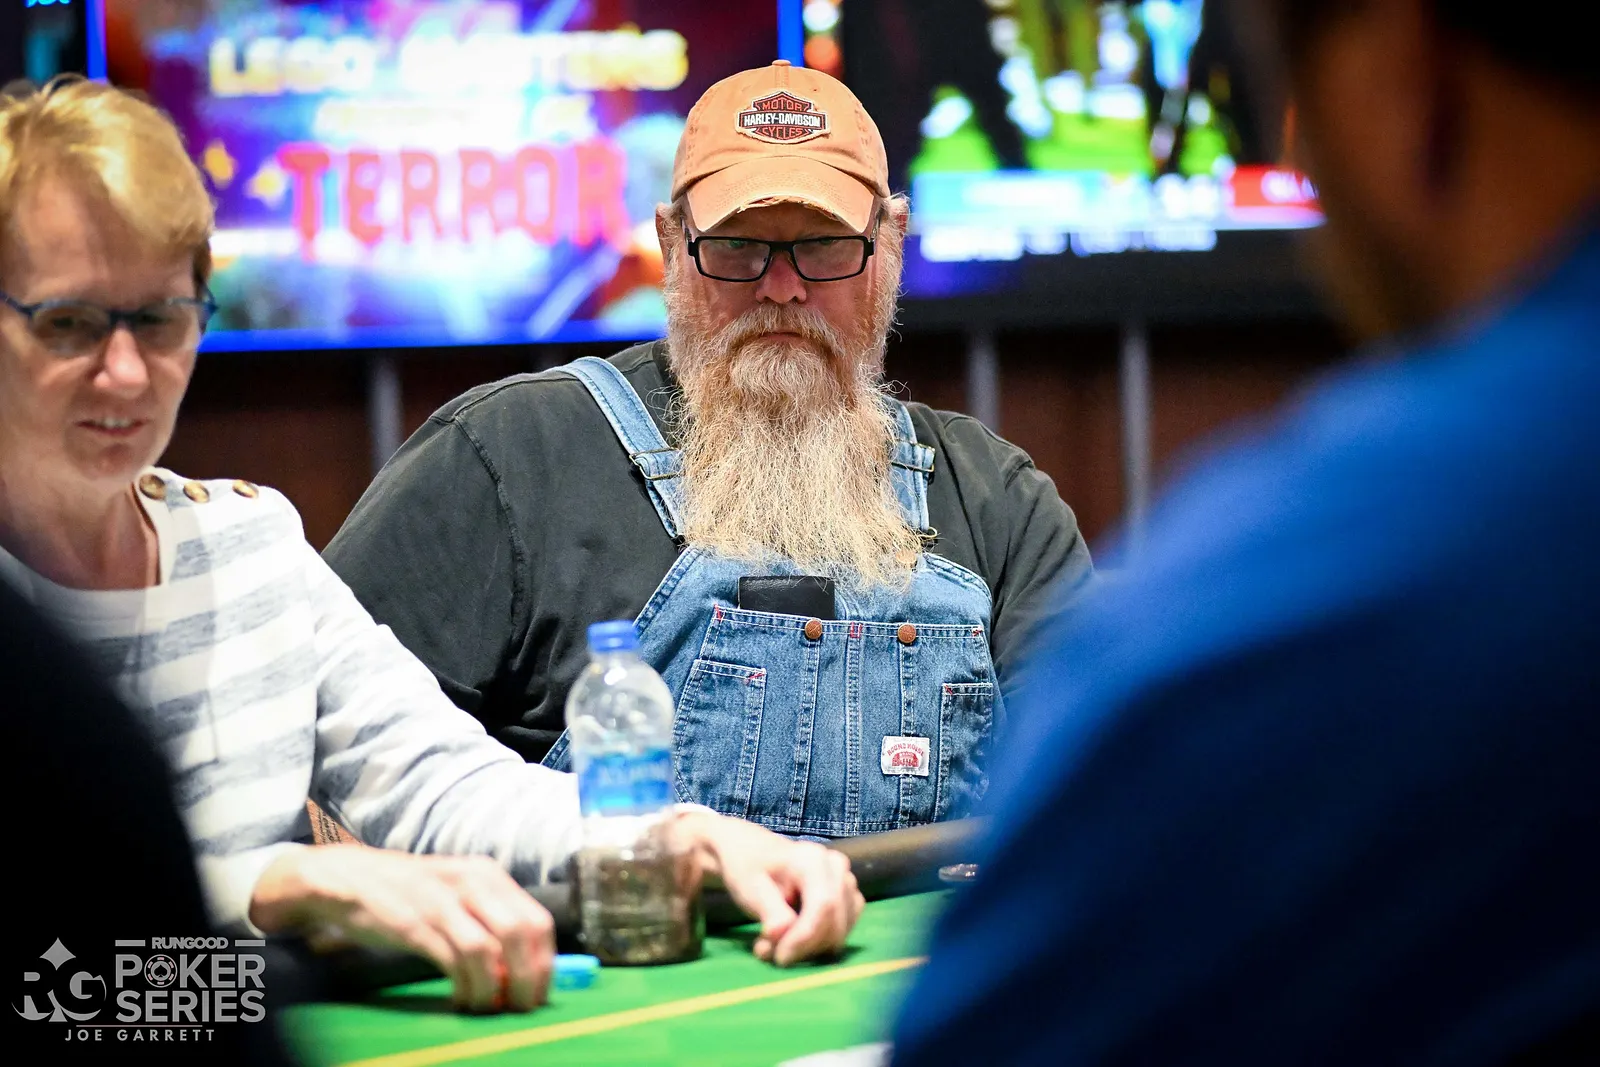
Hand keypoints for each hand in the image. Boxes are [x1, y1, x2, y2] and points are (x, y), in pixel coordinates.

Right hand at [250, 846, 553, 1011]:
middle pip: (520, 934)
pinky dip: (464, 986)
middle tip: (519, 1006)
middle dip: (527, 978)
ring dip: (493, 988)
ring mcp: (442, 901)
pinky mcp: (413, 923)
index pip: (539, 919)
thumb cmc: (409, 891)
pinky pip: (452, 960)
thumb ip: (489, 918)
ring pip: (488, 950)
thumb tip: (522, 965)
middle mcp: (471, 882)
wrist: (348, 878)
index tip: (539, 990)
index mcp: (488, 874)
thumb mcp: (458, 892)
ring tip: (486, 1005)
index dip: (545, 961)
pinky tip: (460, 998)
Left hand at [671, 810, 863, 965]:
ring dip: (808, 948)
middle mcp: (836, 868)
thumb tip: (782, 934)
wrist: (752, 853)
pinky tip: (792, 938)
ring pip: (839, 932)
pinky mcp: (848, 898)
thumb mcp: (749, 887)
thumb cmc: (749, 868)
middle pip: (834, 923)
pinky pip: (842, 931)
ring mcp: (846, 883)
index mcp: (812, 859)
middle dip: (802, 947)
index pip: (823, 906)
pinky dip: (818, 943)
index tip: (780, 957)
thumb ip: (769, 911)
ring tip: (773, 942)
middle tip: (766, 951)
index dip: (805, 938)